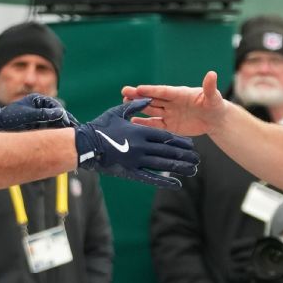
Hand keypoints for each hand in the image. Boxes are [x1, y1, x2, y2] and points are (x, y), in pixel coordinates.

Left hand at [0, 94, 77, 131]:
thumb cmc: (10, 117)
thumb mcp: (28, 115)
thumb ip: (44, 114)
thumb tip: (60, 114)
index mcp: (38, 101)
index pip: (56, 108)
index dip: (64, 116)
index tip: (69, 123)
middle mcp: (40, 108)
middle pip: (57, 115)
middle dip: (65, 123)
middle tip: (74, 131)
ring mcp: (39, 117)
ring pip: (54, 123)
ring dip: (60, 130)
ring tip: (68, 138)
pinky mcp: (37, 126)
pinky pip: (49, 130)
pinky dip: (54, 135)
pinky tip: (59, 141)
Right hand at [73, 99, 199, 188]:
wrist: (84, 145)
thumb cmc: (101, 126)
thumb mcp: (118, 112)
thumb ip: (136, 105)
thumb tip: (149, 97)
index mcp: (140, 131)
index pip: (166, 137)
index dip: (180, 142)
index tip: (191, 145)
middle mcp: (141, 147)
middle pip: (168, 151)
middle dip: (184, 156)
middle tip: (197, 159)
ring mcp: (136, 160)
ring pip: (163, 165)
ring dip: (179, 168)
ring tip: (192, 170)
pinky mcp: (130, 172)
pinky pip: (150, 177)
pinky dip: (164, 181)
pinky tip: (176, 184)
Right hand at [122, 71, 229, 136]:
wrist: (215, 120)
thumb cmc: (215, 105)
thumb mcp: (213, 97)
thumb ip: (209, 87)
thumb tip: (212, 74)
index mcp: (180, 93)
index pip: (163, 91)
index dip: (152, 90)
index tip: (139, 88)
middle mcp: (172, 102)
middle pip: (153, 98)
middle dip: (139, 95)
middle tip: (124, 92)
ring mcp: (169, 113)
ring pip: (151, 110)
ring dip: (138, 107)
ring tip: (124, 104)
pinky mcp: (170, 125)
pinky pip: (155, 124)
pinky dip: (145, 123)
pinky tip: (133, 122)